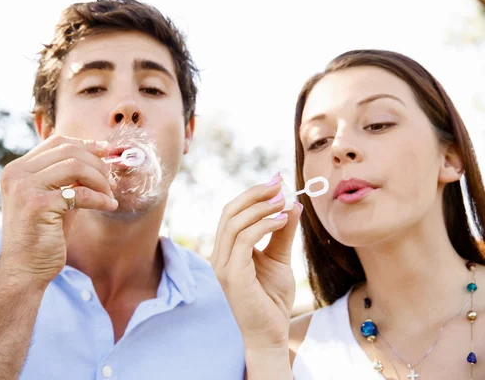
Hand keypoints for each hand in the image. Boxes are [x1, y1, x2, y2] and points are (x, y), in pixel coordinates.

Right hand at [0, 135, 118, 284]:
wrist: (24, 270)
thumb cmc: (43, 236)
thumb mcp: (55, 199)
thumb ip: (69, 179)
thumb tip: (100, 158)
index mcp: (18, 169)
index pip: (57, 142)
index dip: (86, 144)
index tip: (108, 152)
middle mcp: (17, 174)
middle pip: (68, 151)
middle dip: (97, 163)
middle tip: (111, 181)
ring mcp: (24, 188)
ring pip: (75, 166)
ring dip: (100, 180)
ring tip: (109, 195)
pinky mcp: (37, 205)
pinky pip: (80, 193)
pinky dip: (100, 198)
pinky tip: (110, 206)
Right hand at [212, 173, 300, 349]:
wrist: (270, 332)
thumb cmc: (272, 298)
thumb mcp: (280, 258)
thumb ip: (283, 232)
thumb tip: (292, 204)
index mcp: (227, 249)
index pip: (233, 212)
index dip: (253, 193)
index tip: (276, 179)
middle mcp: (219, 254)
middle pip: (230, 212)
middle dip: (255, 194)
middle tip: (279, 184)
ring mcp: (222, 264)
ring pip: (234, 222)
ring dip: (261, 207)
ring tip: (284, 201)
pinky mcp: (231, 274)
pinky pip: (244, 239)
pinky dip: (263, 225)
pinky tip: (282, 220)